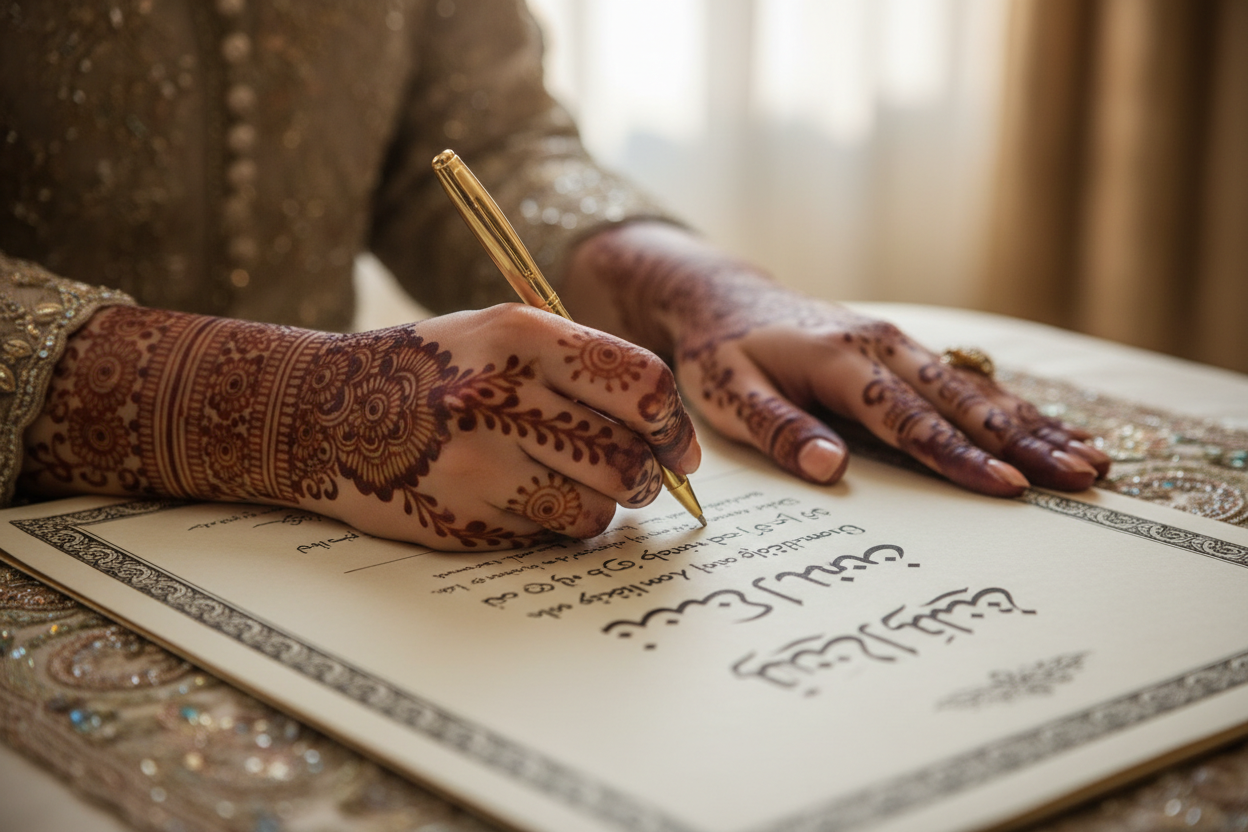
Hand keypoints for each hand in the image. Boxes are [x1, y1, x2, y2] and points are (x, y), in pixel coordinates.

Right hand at [20, 304, 699, 548]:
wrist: (318, 412)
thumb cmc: (426, 370)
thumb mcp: (496, 336)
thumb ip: (579, 370)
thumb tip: (667, 431)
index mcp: (521, 338)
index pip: (642, 384)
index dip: (674, 425)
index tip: (678, 449)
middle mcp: (500, 397)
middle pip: (628, 457)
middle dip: (646, 477)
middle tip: (637, 479)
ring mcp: (478, 462)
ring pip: (597, 508)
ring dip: (599, 507)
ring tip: (566, 487)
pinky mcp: (460, 517)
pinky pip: (547, 535)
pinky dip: (550, 526)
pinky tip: (516, 499)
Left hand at [563, 222, 1109, 494]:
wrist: (722, 296)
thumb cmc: (721, 352)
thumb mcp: (727, 394)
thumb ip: (778, 430)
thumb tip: (829, 469)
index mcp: (841, 362)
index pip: (909, 420)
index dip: (960, 457)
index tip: (1009, 487)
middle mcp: (883, 347)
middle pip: (964, 402)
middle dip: (1026, 442)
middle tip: (1082, 478)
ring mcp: (899, 344)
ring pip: (978, 389)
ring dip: (1035, 424)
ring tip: (1092, 459)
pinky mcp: (903, 349)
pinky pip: (967, 380)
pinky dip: (1013, 406)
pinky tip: (1052, 428)